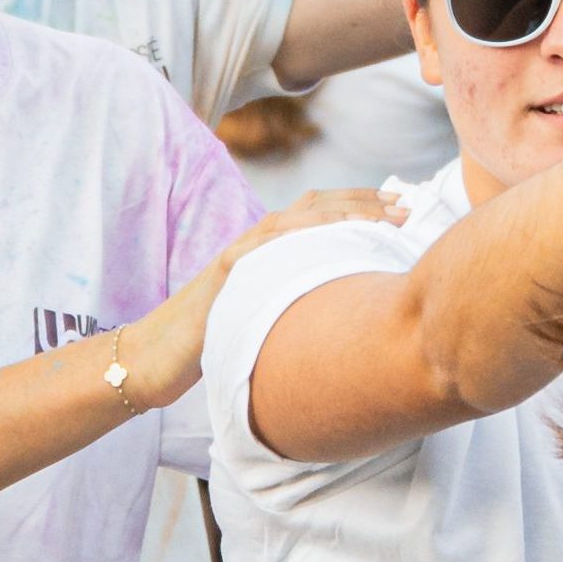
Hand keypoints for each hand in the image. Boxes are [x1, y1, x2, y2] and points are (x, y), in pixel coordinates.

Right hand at [108, 190, 393, 410]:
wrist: (154, 359)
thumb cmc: (211, 345)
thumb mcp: (266, 320)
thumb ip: (297, 307)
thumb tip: (345, 316)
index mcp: (270, 252)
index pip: (321, 216)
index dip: (362, 207)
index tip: (404, 208)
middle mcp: (257, 244)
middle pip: (316, 207)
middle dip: (363, 202)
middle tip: (408, 204)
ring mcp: (240, 253)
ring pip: (296, 218)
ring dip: (342, 213)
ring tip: (383, 215)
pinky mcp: (224, 271)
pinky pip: (266, 244)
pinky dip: (299, 234)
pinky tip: (331, 234)